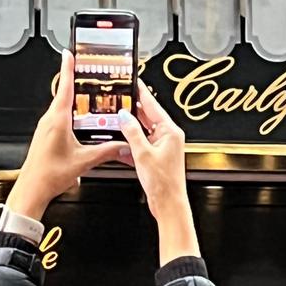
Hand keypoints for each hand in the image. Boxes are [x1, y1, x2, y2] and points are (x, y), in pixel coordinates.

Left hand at [5, 50, 127, 220]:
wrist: (32, 189)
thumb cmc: (48, 174)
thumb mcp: (84, 161)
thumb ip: (106, 151)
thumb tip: (122, 144)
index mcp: (57, 119)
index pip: (65, 86)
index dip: (68, 67)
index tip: (70, 53)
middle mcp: (49, 120)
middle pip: (65, 94)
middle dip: (76, 83)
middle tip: (86, 73)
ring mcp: (46, 127)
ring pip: (63, 108)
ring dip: (75, 101)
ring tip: (89, 99)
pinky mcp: (46, 135)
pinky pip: (60, 119)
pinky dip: (71, 115)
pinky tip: (81, 123)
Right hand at [118, 80, 199, 264]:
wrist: (168, 205)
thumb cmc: (164, 183)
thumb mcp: (142, 153)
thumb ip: (132, 132)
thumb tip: (124, 115)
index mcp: (170, 131)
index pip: (152, 105)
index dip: (141, 92)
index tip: (133, 81)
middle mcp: (168, 137)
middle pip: (147, 116)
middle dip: (132, 109)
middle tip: (118, 99)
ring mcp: (162, 147)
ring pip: (142, 131)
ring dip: (129, 128)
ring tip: (115, 120)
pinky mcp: (156, 157)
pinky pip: (141, 144)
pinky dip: (130, 143)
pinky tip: (119, 143)